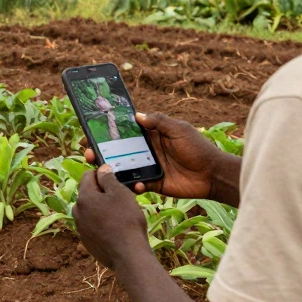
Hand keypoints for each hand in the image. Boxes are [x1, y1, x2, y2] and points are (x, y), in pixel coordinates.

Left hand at [73, 165, 147, 269]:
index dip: (102, 174)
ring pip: (90, 211)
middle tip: (121, 198)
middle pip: (88, 194)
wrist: (128, 255)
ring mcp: (81, 228)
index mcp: (84, 197)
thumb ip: (108, 178)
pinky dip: (102, 223)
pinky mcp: (87, 241)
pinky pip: (93, 226)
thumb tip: (101, 169)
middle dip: (102, 193)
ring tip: (120, 214)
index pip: (88, 176)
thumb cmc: (126, 221)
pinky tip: (116, 228)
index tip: (115, 179)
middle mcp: (77, 212)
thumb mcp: (120, 193)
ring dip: (102, 208)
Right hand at [87, 111, 237, 201]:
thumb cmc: (198, 148)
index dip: (108, 131)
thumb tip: (136, 115)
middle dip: (101, 151)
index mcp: (151, 135)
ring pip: (123, 168)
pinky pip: (136, 185)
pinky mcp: (153, 184)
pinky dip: (132, 186)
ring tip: (102, 170)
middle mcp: (146, 151)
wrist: (212, 175)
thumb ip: (159, 121)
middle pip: (118, 150)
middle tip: (88, 152)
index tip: (91, 131)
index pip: (125, 131)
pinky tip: (133, 186)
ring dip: (111, 169)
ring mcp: (148, 168)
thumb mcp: (179, 129)